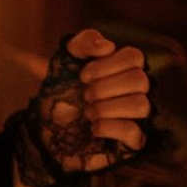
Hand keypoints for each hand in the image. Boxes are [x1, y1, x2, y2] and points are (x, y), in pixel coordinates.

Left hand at [70, 28, 151, 169]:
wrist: (45, 130)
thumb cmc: (60, 94)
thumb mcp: (65, 61)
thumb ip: (83, 43)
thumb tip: (108, 46)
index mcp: (124, 70)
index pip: (135, 57)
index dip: (108, 64)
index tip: (82, 76)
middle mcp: (135, 92)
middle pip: (140, 80)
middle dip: (104, 88)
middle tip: (84, 96)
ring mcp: (136, 118)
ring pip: (141, 105)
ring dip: (106, 108)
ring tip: (88, 112)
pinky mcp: (131, 143)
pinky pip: (134, 133)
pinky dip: (108, 127)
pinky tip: (92, 128)